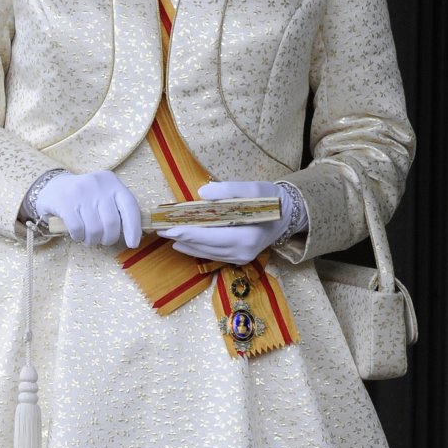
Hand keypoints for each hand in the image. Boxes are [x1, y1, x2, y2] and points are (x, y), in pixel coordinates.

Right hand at [34, 169, 142, 247]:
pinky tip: (77, 234)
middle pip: (112, 223)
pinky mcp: (65, 202)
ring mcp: (80, 192)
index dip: (134, 228)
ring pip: (95, 229)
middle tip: (102, 240)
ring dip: (92, 240)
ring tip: (88, 237)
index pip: (130, 206)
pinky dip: (79, 237)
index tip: (132, 243)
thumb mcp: (104, 195)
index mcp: (112, 182)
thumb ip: (118, 209)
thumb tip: (133, 234)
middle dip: (108, 238)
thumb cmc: (85, 197)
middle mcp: (98, 184)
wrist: (54, 187)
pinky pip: (78, 229)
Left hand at [156, 181, 300, 262]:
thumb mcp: (254, 189)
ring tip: (167, 235)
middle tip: (160, 229)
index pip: (212, 236)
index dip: (189, 232)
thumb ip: (229, 190)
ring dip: (186, 244)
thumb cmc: (271, 200)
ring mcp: (240, 258)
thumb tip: (202, 194)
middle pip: (206, 247)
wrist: (287, 215)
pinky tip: (182, 243)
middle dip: (182, 238)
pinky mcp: (238, 259)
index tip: (170, 227)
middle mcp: (243, 252)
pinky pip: (212, 255)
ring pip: (206, 253)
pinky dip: (196, 248)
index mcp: (248, 237)